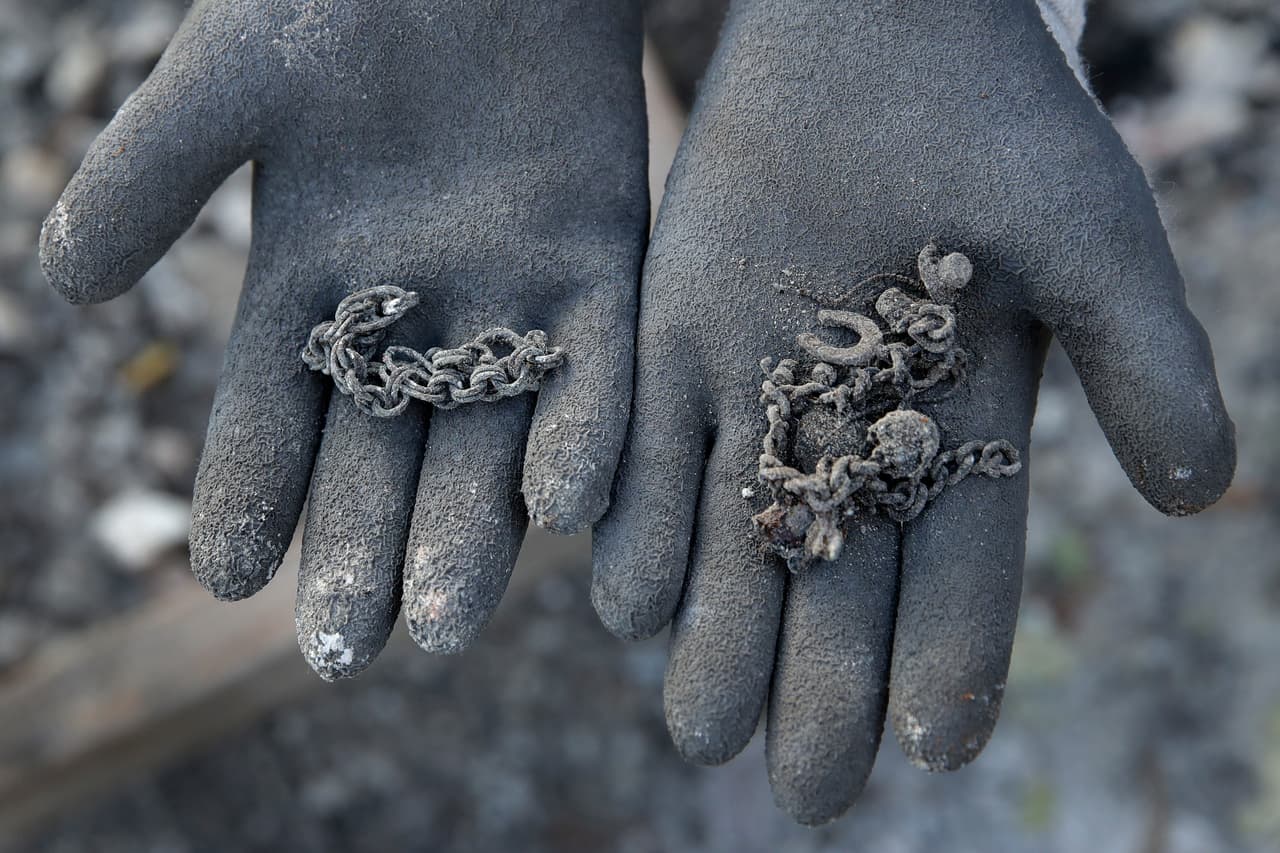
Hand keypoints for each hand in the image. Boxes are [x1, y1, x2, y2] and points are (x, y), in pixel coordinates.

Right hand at [41, 0, 647, 676]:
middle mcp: (408, 318)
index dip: (247, 497)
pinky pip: (592, 372)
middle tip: (351, 651)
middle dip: (364, 551)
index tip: (228, 580)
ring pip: (485, 442)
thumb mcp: (234, 78)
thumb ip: (157, 171)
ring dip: (471, 533)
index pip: (270, 419)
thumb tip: (65, 283)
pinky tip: (561, 511)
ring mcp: (505, 301)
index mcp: (307, 286)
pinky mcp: (594, 271)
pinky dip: (579, 438)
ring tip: (446, 625)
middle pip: (381, 461)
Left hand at [592, 0, 1234, 823]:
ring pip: (737, 537)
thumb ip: (1142, 357)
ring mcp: (760, 388)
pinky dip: (641, 523)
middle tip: (807, 788)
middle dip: (825, 681)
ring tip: (699, 727)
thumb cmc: (999, 118)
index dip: (951, 658)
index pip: (959, 567)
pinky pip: (653, 451)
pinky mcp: (677, 343)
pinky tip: (627, 601)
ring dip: (718, 632)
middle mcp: (855, 428)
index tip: (935, 751)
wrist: (874, 30)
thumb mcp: (1087, 238)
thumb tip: (1199, 494)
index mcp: (961, 423)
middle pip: (841, 579)